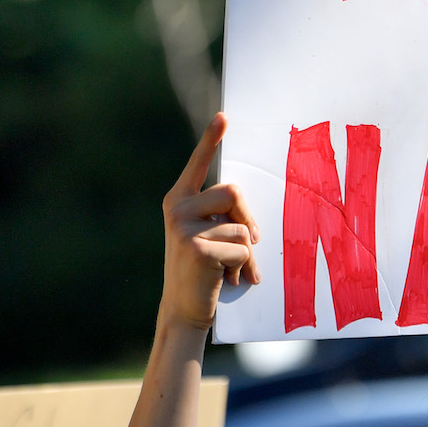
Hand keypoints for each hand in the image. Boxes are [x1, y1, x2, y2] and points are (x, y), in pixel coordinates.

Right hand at [161, 113, 261, 330]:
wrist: (184, 310)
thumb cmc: (204, 271)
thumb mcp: (208, 237)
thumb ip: (221, 218)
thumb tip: (251, 224)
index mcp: (179, 200)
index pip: (198, 164)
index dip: (211, 140)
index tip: (224, 116)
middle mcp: (177, 208)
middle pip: (233, 192)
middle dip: (248, 218)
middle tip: (250, 243)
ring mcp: (183, 227)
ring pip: (241, 227)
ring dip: (245, 253)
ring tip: (228, 269)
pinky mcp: (197, 248)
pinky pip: (241, 249)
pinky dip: (243, 268)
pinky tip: (226, 279)